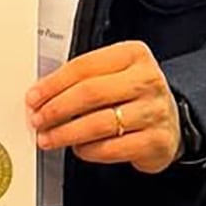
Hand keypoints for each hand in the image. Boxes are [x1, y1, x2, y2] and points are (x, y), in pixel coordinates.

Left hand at [28, 41, 182, 173]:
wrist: (171, 123)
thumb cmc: (133, 96)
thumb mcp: (115, 74)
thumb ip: (84, 78)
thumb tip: (42, 95)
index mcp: (134, 55)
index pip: (85, 67)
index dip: (53, 84)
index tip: (34, 97)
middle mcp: (147, 80)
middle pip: (90, 93)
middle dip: (56, 109)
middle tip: (38, 120)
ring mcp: (153, 111)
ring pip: (99, 123)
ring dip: (66, 133)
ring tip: (49, 138)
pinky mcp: (155, 141)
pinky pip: (111, 148)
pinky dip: (87, 151)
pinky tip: (78, 148)